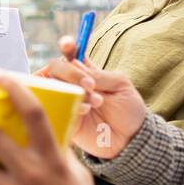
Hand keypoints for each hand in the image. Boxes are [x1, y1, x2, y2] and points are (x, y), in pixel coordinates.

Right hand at [42, 36, 145, 158]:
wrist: (130, 139)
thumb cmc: (128, 110)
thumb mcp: (120, 85)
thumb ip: (98, 74)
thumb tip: (74, 65)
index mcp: (86, 71)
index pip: (69, 54)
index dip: (66, 46)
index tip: (68, 45)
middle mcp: (72, 84)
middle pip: (54, 68)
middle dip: (70, 73)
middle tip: (90, 85)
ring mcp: (65, 101)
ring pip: (52, 87)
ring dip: (72, 90)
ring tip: (96, 102)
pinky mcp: (62, 119)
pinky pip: (54, 107)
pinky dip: (70, 105)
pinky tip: (86, 111)